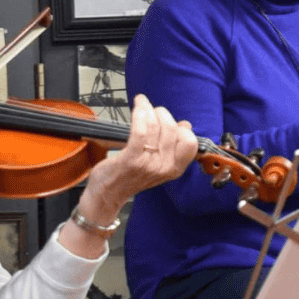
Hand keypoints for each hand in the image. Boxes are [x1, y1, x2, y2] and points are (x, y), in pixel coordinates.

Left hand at [58, 94, 197, 257]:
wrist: (108, 194)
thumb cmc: (130, 176)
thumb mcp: (157, 163)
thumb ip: (172, 145)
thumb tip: (185, 125)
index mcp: (174, 169)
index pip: (190, 142)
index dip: (180, 128)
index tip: (168, 122)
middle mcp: (164, 167)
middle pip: (172, 129)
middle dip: (161, 113)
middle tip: (151, 111)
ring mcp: (148, 164)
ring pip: (155, 126)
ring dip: (148, 109)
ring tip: (142, 104)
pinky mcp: (131, 159)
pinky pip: (140, 131)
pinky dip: (139, 115)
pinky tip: (137, 107)